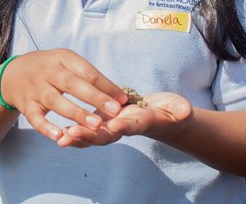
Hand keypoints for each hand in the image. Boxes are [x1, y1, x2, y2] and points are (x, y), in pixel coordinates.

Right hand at [0, 49, 126, 141]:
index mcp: (63, 59)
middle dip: (94, 98)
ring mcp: (36, 89)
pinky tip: (60, 137)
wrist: (13, 74)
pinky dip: (46, 128)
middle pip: (72, 84)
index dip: (106, 85)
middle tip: (114, 111)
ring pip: (56, 102)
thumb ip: (89, 77)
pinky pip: (35, 118)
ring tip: (95, 125)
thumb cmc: (51, 69)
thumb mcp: (68, 63)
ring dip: (76, 113)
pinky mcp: (26, 106)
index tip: (123, 100)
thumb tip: (119, 96)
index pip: (87, 72)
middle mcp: (48, 72)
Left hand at [56, 92, 191, 146]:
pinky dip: (75, 133)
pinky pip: (89, 131)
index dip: (124, 126)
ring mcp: (114, 127)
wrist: (163, 118)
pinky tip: (59, 133)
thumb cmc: (171, 112)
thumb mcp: (179, 108)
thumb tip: (186, 111)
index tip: (115, 125)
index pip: (133, 125)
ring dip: (77, 136)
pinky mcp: (106, 123)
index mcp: (142, 122)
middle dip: (90, 135)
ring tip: (60, 137)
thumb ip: (181, 110)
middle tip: (72, 134)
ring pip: (94, 135)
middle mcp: (124, 128)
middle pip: (106, 134)